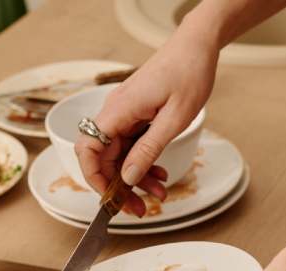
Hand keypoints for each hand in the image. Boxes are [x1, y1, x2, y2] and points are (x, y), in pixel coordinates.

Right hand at [74, 23, 218, 215]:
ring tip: (160, 193)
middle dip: (121, 187)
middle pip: (105, 158)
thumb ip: (149, 150)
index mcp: (119, 111)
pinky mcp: (136, 114)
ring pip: (121, 155)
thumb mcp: (174, 119)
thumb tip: (128, 178)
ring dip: (137, 177)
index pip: (88, 150)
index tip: (112, 198)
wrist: (197, 46)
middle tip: (141, 209)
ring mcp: (125, 113)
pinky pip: (133, 144)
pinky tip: (161, 172)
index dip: (94, 178)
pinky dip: (145, 162)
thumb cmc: (188, 74)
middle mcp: (116, 113)